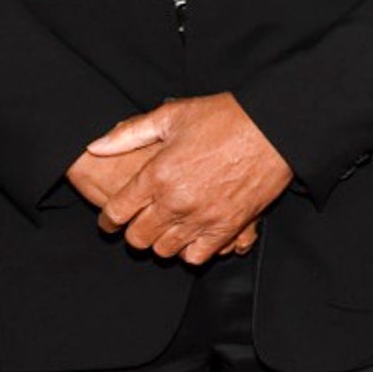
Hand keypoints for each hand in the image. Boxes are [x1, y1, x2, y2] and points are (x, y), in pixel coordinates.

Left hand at [82, 94, 294, 266]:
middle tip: (139, 224)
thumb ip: (130, 133)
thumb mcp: (173, 115)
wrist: (276, 128)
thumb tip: (96, 146)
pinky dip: (189, 251)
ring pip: (165, 250)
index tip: (110, 221)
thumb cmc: (226, 117)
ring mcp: (203, 217)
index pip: (116, 212)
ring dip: (161, 241)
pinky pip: (197, 256)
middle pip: (138, 237)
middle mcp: (175, 201)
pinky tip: (192, 237)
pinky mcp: (229, 226)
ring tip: (167, 230)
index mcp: (157, 174)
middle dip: (133, 232)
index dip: (107, 220)